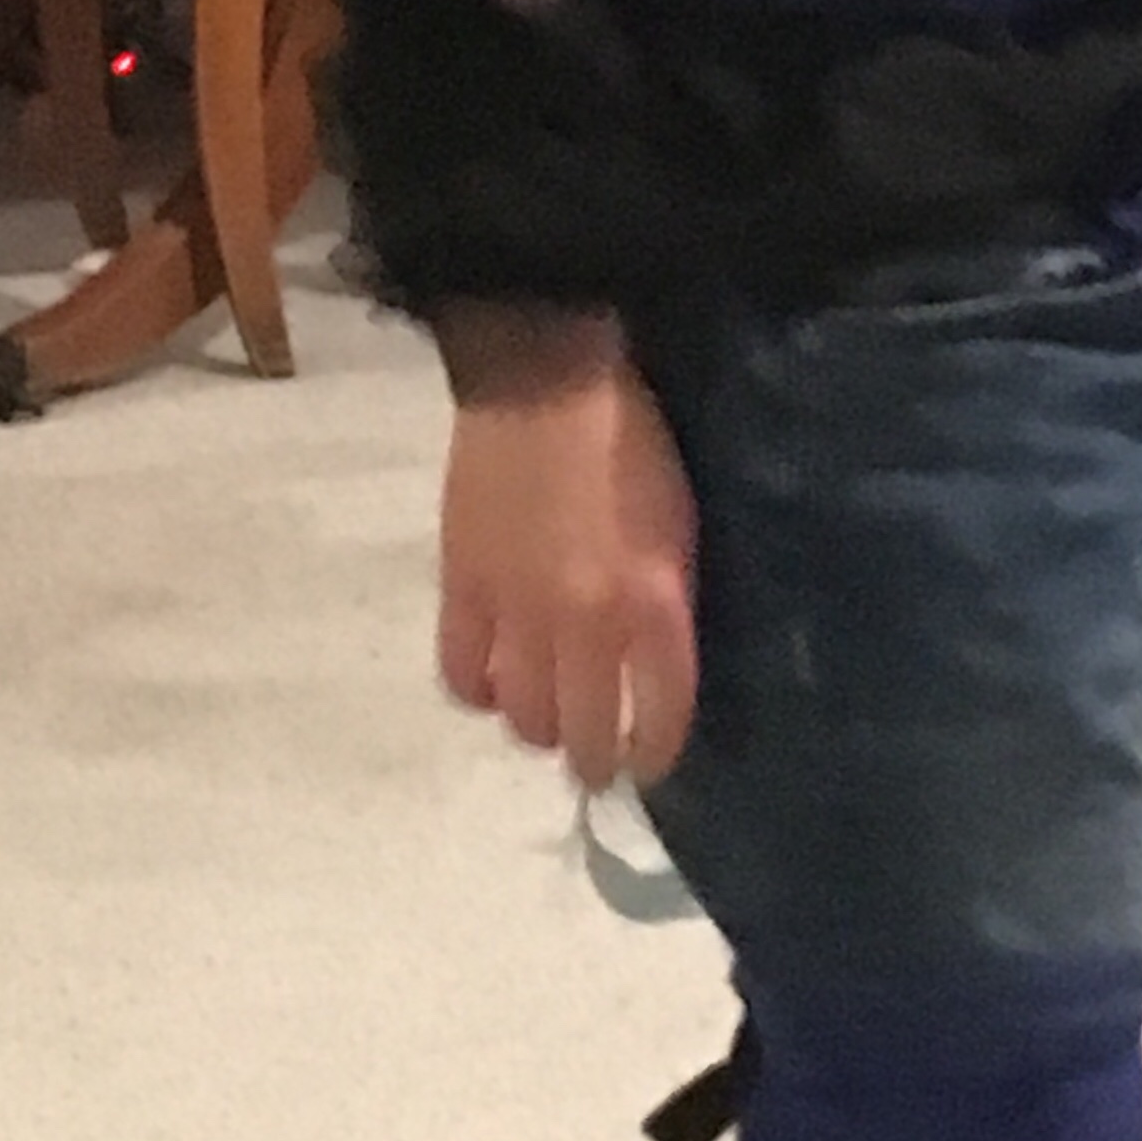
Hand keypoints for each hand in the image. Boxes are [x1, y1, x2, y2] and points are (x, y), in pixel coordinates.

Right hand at [436, 323, 698, 791]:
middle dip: (594, 761)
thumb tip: (653, 668)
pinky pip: (462, 674)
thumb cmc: (632, 441)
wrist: (544, 379)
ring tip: (546, 716)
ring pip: (522, 718)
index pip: (658, 718)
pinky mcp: (462, 589)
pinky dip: (478, 690)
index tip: (649, 760)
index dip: (654, 754)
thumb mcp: (679, 525)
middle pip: (584, 736)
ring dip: (537, 727)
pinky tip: (493, 681)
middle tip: (595, 759)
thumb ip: (669, 604)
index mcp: (653, 602)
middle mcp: (586, 623)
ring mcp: (519, 611)